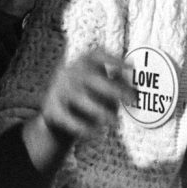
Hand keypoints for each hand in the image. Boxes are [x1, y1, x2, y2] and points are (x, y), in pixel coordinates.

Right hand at [22, 49, 133, 173]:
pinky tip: (95, 132)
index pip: (97, 55)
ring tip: (116, 122)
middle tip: (131, 101)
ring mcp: (58, 89)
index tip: (132, 67)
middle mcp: (69, 72)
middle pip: (90, 76)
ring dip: (100, 109)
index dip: (115, 60)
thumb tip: (135, 92)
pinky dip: (82, 126)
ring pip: (80, 97)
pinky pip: (67, 117)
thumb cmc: (88, 98)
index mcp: (82, 63)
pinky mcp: (51, 109)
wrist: (56, 117)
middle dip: (113, 89)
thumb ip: (117, 86)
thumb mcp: (101, 88)